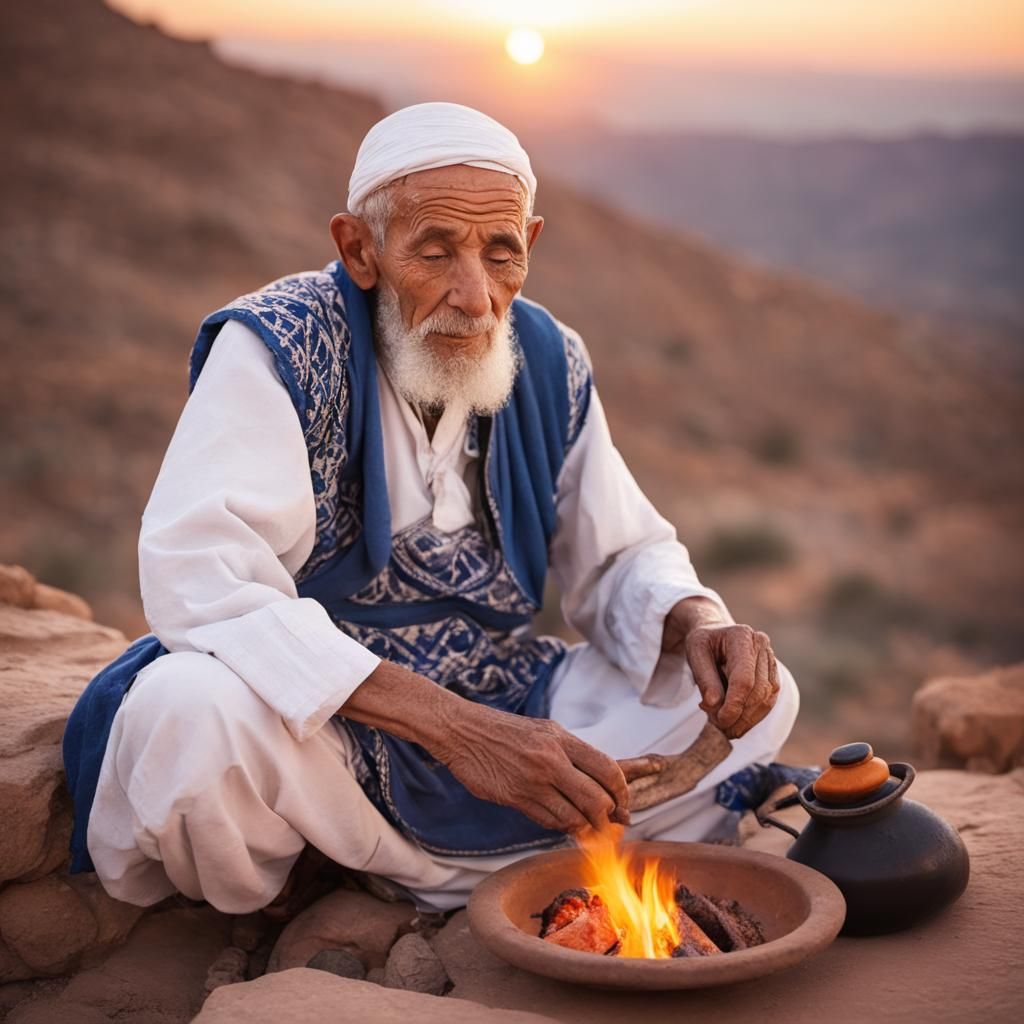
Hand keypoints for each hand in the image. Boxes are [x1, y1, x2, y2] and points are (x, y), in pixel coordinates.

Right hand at [433, 703, 629, 833]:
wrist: (463, 731)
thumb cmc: (507, 731)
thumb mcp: (545, 731)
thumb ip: (573, 755)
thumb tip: (603, 784)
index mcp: (562, 739)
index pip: (609, 770)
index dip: (622, 794)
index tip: (623, 806)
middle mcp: (551, 760)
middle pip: (597, 800)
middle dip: (607, 817)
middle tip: (609, 824)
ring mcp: (533, 781)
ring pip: (574, 817)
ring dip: (585, 828)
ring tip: (588, 828)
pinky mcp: (515, 798)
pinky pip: (549, 821)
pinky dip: (561, 827)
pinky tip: (563, 822)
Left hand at [662, 600, 779, 738]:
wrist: (715, 636)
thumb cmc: (704, 644)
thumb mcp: (695, 654)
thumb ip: (705, 679)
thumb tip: (714, 705)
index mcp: (741, 636)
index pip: (744, 679)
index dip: (734, 704)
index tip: (720, 721)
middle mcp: (761, 645)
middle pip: (758, 691)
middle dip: (740, 716)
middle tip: (720, 728)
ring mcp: (770, 659)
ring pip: (766, 698)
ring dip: (748, 720)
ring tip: (728, 729)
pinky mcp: (773, 673)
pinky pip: (769, 700)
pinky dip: (754, 716)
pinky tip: (738, 723)